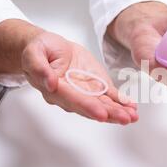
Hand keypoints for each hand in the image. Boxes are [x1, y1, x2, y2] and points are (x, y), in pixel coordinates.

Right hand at [0, 19, 137, 123]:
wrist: (51, 48)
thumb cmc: (41, 50)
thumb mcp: (34, 53)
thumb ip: (39, 67)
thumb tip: (50, 83)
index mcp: (56, 89)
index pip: (73, 100)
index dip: (88, 107)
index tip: (101, 113)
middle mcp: (72, 96)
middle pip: (92, 107)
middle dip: (109, 114)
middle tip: (125, 118)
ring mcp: (85, 93)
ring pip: (103, 105)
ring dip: (118, 112)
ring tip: (133, 116)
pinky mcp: (96, 87)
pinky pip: (110, 97)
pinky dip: (122, 102)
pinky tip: (132, 108)